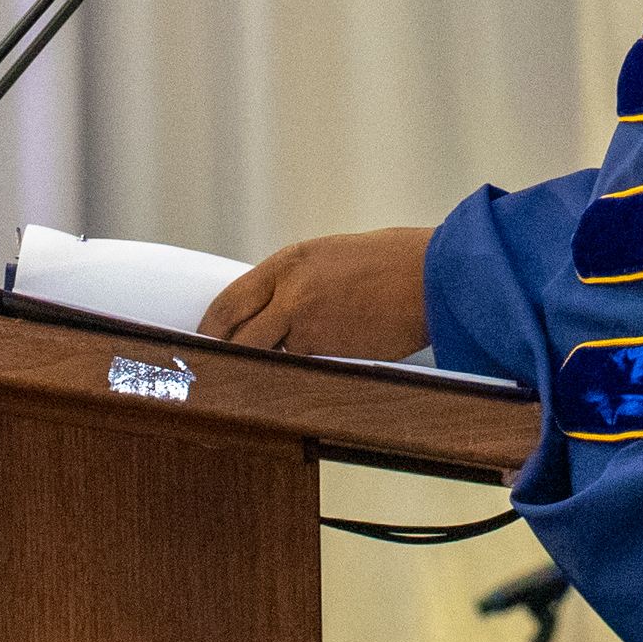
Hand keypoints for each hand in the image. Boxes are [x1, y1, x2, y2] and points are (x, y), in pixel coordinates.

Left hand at [198, 226, 433, 358]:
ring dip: (263, 369)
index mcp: (288, 262)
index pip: (228, 301)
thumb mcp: (332, 260)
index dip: (210, 328)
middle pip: (233, 334)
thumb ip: (297, 283)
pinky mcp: (330, 352)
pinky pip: (301, 370)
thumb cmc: (392, 264)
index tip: (206, 342)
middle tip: (217, 372)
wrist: (436, 276)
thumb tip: (272, 312)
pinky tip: (305, 378)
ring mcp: (308, 325)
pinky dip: (299, 375)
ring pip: (266, 358)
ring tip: (257, 381)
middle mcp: (289, 292)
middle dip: (223, 355)